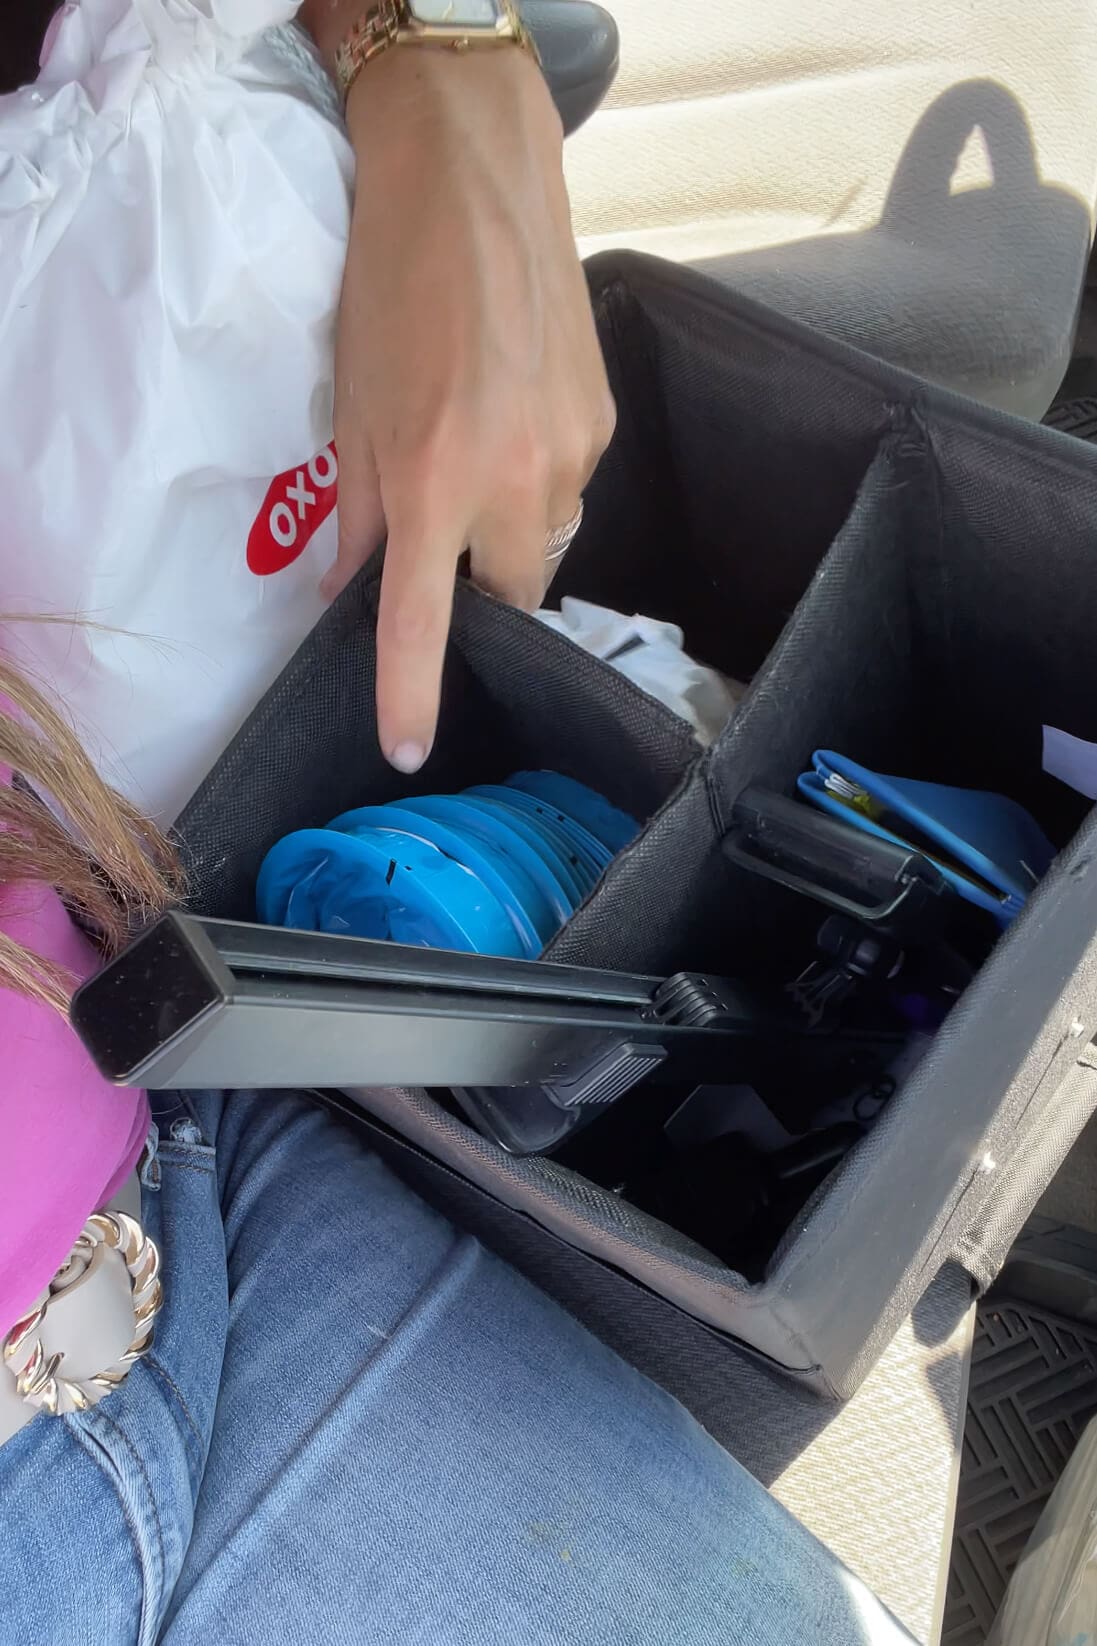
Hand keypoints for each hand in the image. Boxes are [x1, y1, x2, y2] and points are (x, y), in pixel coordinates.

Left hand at [323, 46, 614, 772]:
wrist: (474, 170)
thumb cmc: (392, 279)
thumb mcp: (349, 405)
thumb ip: (354, 511)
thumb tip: (346, 587)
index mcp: (436, 482)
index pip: (425, 624)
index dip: (413, 695)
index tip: (407, 748)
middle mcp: (517, 483)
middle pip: (510, 598)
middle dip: (478, 595)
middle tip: (442, 550)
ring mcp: (572, 453)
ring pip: (545, 543)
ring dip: (509, 533)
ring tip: (476, 456)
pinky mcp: (603, 420)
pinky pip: (571, 486)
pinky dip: (537, 479)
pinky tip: (511, 418)